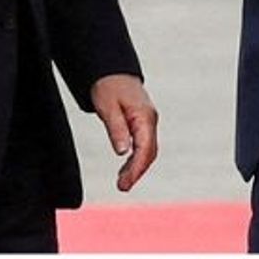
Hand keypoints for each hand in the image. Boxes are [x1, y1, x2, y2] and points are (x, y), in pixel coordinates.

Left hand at [91, 73, 158, 191]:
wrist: (112, 71)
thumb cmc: (108, 87)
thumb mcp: (108, 107)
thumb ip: (117, 129)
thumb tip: (123, 152)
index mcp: (144, 116)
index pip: (144, 148)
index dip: (136, 168)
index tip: (126, 183)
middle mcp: (150, 120)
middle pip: (149, 152)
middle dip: (138, 171)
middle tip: (122, 187)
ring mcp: (148, 121)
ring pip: (148, 150)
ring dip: (137, 167)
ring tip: (123, 183)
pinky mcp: (143, 122)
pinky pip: (143, 144)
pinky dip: (136, 158)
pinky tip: (125, 168)